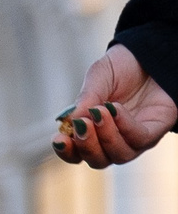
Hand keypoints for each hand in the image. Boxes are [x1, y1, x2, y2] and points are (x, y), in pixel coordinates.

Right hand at [54, 44, 175, 166]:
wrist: (151, 53)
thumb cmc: (122, 68)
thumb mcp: (98, 77)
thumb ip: (86, 99)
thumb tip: (69, 121)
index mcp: (93, 132)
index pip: (77, 153)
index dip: (66, 151)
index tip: (58, 139)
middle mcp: (113, 140)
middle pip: (98, 160)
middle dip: (87, 146)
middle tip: (82, 125)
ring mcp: (135, 139)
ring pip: (119, 155)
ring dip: (106, 137)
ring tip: (100, 112)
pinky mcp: (156, 131)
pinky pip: (140, 139)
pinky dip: (125, 127)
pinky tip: (116, 109)